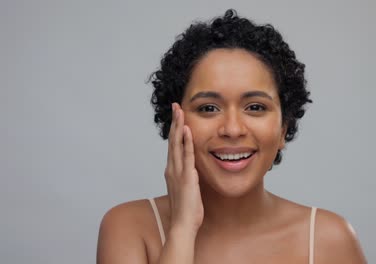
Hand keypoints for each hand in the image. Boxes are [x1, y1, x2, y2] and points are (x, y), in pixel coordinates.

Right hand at [164, 103, 203, 234]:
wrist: (183, 225)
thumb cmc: (187, 211)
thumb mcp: (187, 190)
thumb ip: (187, 178)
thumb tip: (191, 171)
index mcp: (172, 171)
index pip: (173, 146)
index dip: (175, 130)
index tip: (177, 117)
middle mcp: (172, 169)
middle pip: (172, 140)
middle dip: (174, 122)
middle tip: (175, 106)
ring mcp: (178, 172)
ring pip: (177, 144)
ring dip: (179, 127)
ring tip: (179, 111)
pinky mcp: (187, 177)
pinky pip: (187, 156)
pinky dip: (186, 142)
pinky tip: (187, 130)